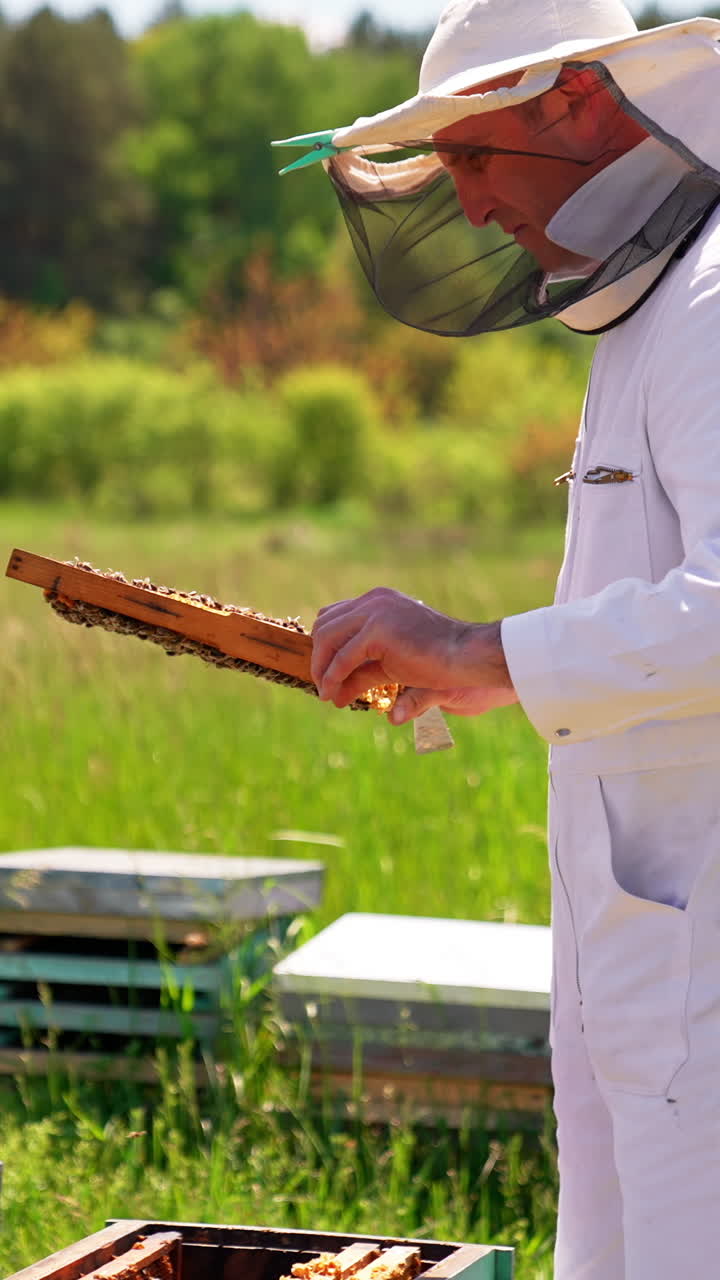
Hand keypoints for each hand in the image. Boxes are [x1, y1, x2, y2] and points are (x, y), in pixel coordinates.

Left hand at [311, 587, 516, 721]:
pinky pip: (344, 657)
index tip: (324, 671)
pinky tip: (335, 695)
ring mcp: (375, 611)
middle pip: (326, 625)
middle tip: (322, 686)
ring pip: (329, 639)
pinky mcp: (377, 629)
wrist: (465, 656)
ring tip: (326, 694)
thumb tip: (334, 686)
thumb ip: (363, 668)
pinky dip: (334, 677)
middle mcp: (374, 600)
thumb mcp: (392, 661)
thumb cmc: (437, 661)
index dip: (324, 645)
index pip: (335, 616)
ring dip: (322, 670)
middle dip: (319, 658)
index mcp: (379, 600)